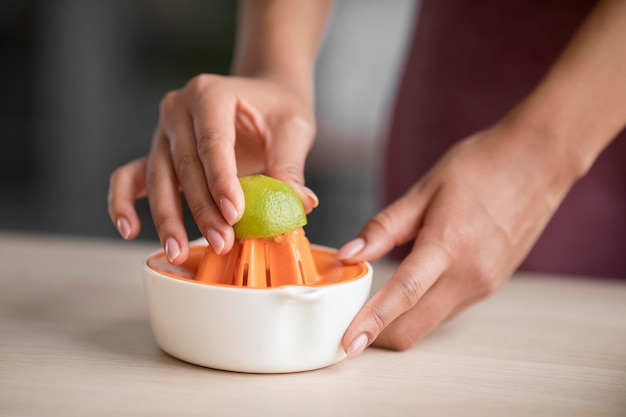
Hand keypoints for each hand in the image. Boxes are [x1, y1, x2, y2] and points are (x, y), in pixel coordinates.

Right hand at [108, 74, 317, 262]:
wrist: (263, 96)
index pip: (212, 141)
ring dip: (168, 218)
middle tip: (221, 243)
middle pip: (184, 165)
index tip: (233, 214)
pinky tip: (129, 231)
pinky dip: (123, 203)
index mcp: (210, 93)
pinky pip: (129, 177)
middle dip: (201, 209)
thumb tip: (300, 205)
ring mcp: (163, 131)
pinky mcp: (157, 152)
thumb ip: (290, 167)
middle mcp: (178, 109)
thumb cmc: (277, 109)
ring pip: (158, 178)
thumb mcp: (293, 130)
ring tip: (179, 252)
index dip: (221, 180)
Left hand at [337, 120, 578, 356]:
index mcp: (449, 245)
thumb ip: (384, 227)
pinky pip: (447, 308)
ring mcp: (484, 284)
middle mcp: (470, 275)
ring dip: (400, 320)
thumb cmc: (480, 167)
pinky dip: (422, 306)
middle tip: (350, 322)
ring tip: (375, 299)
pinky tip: (411, 285)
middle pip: (415, 327)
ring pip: (430, 321)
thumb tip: (350, 254)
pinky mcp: (490, 285)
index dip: (372, 322)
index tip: (349, 345)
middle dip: (379, 334)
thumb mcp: (424, 190)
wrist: (537, 162)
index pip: (404, 294)